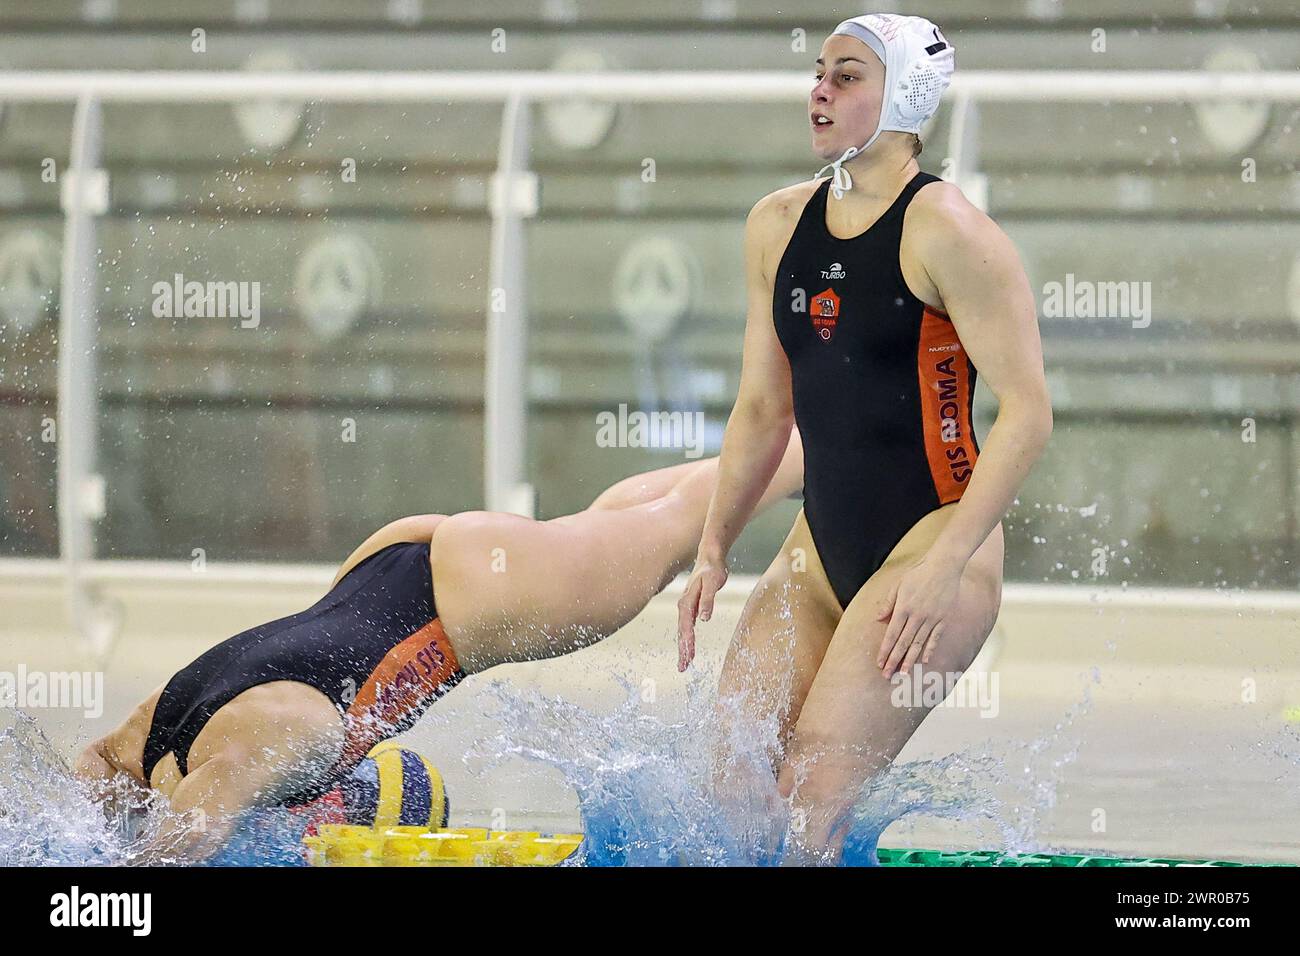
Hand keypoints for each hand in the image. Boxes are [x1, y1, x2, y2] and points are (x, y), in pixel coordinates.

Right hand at [676, 554, 728, 671]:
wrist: (709, 556)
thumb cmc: (713, 569)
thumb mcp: (713, 583)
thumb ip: (708, 601)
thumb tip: (704, 619)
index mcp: (687, 602)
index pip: (686, 627)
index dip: (687, 643)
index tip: (688, 658)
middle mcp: (684, 606)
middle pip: (682, 632)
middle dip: (682, 650)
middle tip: (683, 668)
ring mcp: (687, 606)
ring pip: (684, 630)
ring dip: (683, 646)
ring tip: (684, 663)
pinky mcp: (692, 606)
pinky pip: (687, 626)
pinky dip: (687, 638)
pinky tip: (688, 646)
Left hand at [875, 554, 964, 678]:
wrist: (944, 566)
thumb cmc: (918, 573)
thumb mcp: (898, 585)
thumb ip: (888, 603)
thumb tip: (877, 619)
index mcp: (903, 607)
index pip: (892, 634)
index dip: (885, 650)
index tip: (880, 663)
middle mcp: (917, 615)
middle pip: (904, 643)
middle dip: (894, 660)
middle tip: (888, 676)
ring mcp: (931, 618)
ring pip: (919, 643)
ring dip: (910, 659)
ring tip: (903, 673)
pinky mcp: (943, 618)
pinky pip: (935, 637)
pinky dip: (930, 649)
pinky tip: (924, 661)